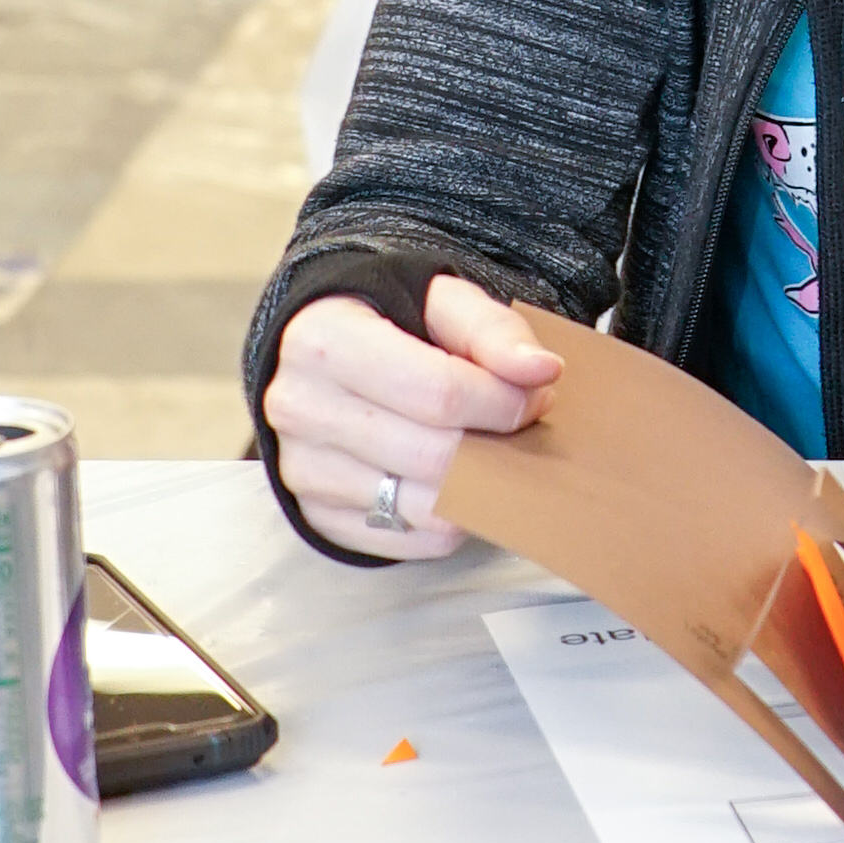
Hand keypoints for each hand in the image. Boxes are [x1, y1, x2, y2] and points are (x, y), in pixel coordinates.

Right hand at [263, 275, 560, 559]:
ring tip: (491, 448)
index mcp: (325, 341)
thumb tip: (542, 370)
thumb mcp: (440, 300)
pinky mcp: (319, 518)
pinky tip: (458, 478)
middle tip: (523, 422)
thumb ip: (493, 329)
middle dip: (495, 444)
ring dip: (478, 485)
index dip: (503, 400)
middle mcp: (301, 410)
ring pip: (423, 507)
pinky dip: (451, 519)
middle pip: (431, 455)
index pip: (437, 392)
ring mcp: (303, 472)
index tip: (537, 391)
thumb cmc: (388, 320)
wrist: (324, 352)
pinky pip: (411, 541)